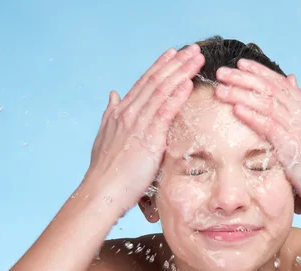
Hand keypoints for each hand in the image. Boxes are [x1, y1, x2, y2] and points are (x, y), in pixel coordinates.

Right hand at [84, 44, 204, 213]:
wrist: (103, 190)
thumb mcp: (105, 137)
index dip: (160, 67)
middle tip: (193, 49)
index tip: (173, 54)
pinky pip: (165, 111)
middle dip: (176, 63)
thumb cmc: (107, 172)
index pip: (144, 83)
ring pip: (162, 90)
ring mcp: (137, 123)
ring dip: (181, 72)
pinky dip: (177, 95)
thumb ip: (110, 115)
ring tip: (197, 58)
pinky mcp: (148, 137)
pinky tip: (188, 83)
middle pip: (155, 81)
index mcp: (120, 113)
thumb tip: (113, 95)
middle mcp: (128, 113)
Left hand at [214, 59, 300, 210]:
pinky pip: (269, 126)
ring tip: (221, 89)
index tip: (240, 64)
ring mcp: (299, 128)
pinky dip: (252, 115)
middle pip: (270, 89)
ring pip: (266, 104)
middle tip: (222, 72)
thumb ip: (299, 107)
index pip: (280, 84)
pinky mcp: (292, 145)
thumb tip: (291, 80)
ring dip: (242, 94)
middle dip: (244, 78)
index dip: (260, 72)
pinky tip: (236, 109)